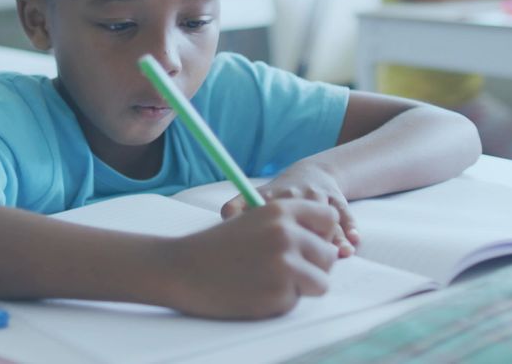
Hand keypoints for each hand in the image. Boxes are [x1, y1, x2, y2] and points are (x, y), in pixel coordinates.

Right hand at [163, 200, 339, 318]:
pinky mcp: (278, 294)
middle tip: (284, 269)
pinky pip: (297, 301)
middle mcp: (286, 234)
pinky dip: (281, 301)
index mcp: (281, 210)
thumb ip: (289, 225)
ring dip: (303, 286)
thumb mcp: (253, 220)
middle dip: (313, 265)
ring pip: (322, 282)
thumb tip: (328, 243)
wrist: (182, 269)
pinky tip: (256, 291)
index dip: (321, 234)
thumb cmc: (218, 245)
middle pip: (329, 254)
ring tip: (273, 281)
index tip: (307, 243)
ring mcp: (284, 265)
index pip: (329, 218)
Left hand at [222, 165, 357, 257]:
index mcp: (270, 197)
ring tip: (339, 255)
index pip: (262, 209)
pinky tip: (352, 244)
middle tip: (308, 261)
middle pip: (298, 218)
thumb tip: (226, 222)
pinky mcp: (337, 199)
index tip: (271, 255)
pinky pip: (344, 213)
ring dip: (333, 238)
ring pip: (325, 218)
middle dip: (307, 240)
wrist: (311, 174)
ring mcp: (317, 195)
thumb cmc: (278, 197)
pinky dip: (349, 228)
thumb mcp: (254, 199)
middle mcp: (293, 194)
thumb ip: (236, 210)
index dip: (267, 232)